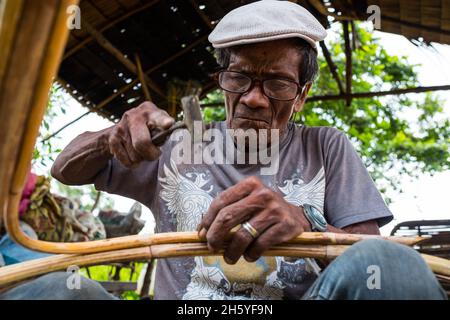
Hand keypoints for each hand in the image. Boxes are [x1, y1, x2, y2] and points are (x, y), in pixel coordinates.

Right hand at [107, 101, 174, 166]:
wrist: (124, 126)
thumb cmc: (148, 127)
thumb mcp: (158, 123)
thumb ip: (165, 131)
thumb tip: (168, 137)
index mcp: (150, 111)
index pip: (158, 117)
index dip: (163, 122)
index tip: (168, 124)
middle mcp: (134, 116)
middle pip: (143, 143)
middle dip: (151, 154)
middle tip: (154, 153)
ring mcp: (121, 127)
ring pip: (135, 156)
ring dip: (141, 158)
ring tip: (141, 149)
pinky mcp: (112, 139)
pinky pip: (127, 161)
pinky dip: (131, 162)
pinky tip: (132, 152)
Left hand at [197, 176, 311, 263]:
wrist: (297, 217)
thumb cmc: (266, 211)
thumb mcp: (249, 202)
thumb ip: (229, 211)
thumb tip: (204, 231)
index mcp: (250, 185)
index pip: (221, 201)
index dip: (208, 220)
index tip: (202, 234)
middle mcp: (262, 194)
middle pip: (228, 217)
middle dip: (215, 236)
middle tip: (212, 247)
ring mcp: (274, 210)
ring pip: (243, 235)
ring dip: (232, 251)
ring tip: (230, 257)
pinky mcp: (284, 226)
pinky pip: (259, 245)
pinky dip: (250, 254)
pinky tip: (249, 256)